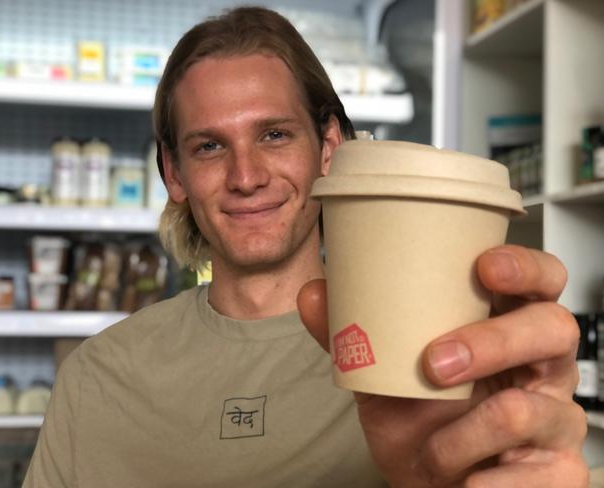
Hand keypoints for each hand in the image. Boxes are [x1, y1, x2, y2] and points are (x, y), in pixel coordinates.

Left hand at [298, 245, 588, 486]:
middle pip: (553, 328)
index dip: (524, 267)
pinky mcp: (560, 470)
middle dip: (493, 342)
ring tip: (434, 448)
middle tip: (435, 364)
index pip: (539, 280)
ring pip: (532, 408)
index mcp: (505, 328)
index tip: (484, 267)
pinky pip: (533, 474)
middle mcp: (541, 366)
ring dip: (464, 433)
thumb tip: (315, 293)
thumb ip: (353, 335)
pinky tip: (467, 481)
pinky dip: (485, 481)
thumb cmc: (415, 419)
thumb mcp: (381, 374)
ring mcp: (557, 418)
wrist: (426, 484)